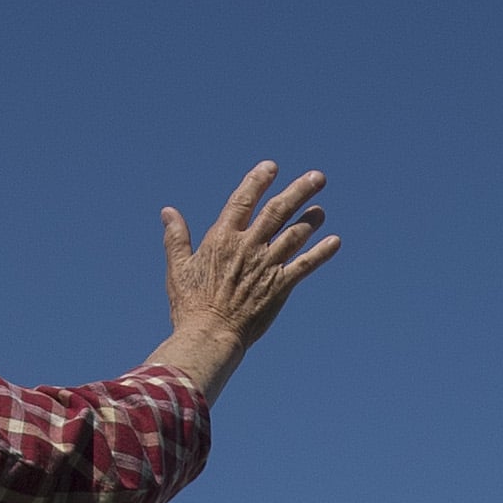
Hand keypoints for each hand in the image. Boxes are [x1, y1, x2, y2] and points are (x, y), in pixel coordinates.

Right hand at [151, 163, 338, 391]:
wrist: (210, 335)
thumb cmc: (190, 305)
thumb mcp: (178, 268)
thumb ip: (176, 237)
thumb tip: (168, 211)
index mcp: (222, 238)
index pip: (244, 199)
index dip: (258, 181)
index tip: (271, 167)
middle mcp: (248, 246)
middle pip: (278, 211)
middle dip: (299, 192)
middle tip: (317, 178)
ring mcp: (266, 265)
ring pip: (295, 234)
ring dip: (310, 220)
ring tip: (321, 209)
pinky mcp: (280, 286)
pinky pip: (305, 265)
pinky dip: (321, 252)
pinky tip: (334, 241)